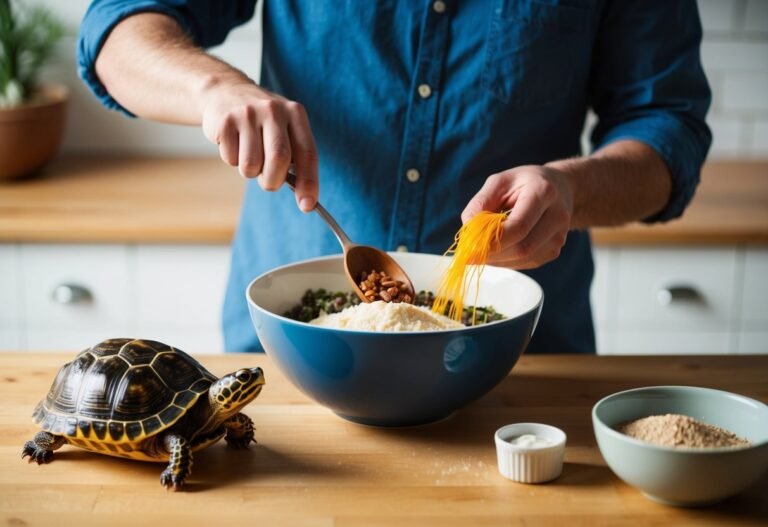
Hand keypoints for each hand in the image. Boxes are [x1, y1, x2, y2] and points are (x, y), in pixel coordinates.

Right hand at [201, 80, 318, 211]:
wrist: (225, 91)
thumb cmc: (262, 122)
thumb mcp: (284, 129)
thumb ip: (294, 157)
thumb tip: (305, 198)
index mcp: (295, 114)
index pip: (307, 153)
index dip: (309, 182)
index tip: (307, 205)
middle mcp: (274, 110)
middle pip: (279, 159)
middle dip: (273, 180)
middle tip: (269, 182)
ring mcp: (248, 114)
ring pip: (251, 164)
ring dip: (250, 172)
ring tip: (249, 155)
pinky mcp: (225, 121)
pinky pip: (231, 159)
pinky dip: (232, 160)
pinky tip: (234, 143)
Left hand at [461, 165, 574, 269]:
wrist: (560, 188)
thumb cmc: (524, 183)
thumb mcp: (499, 182)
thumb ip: (480, 204)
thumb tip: (468, 232)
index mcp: (543, 192)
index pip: (518, 226)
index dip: (493, 241)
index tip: (470, 246)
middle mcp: (557, 215)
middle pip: (523, 247)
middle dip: (492, 254)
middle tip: (470, 254)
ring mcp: (560, 236)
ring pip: (524, 259)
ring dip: (498, 259)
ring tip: (483, 248)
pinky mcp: (554, 250)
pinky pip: (527, 263)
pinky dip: (507, 261)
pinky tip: (498, 249)